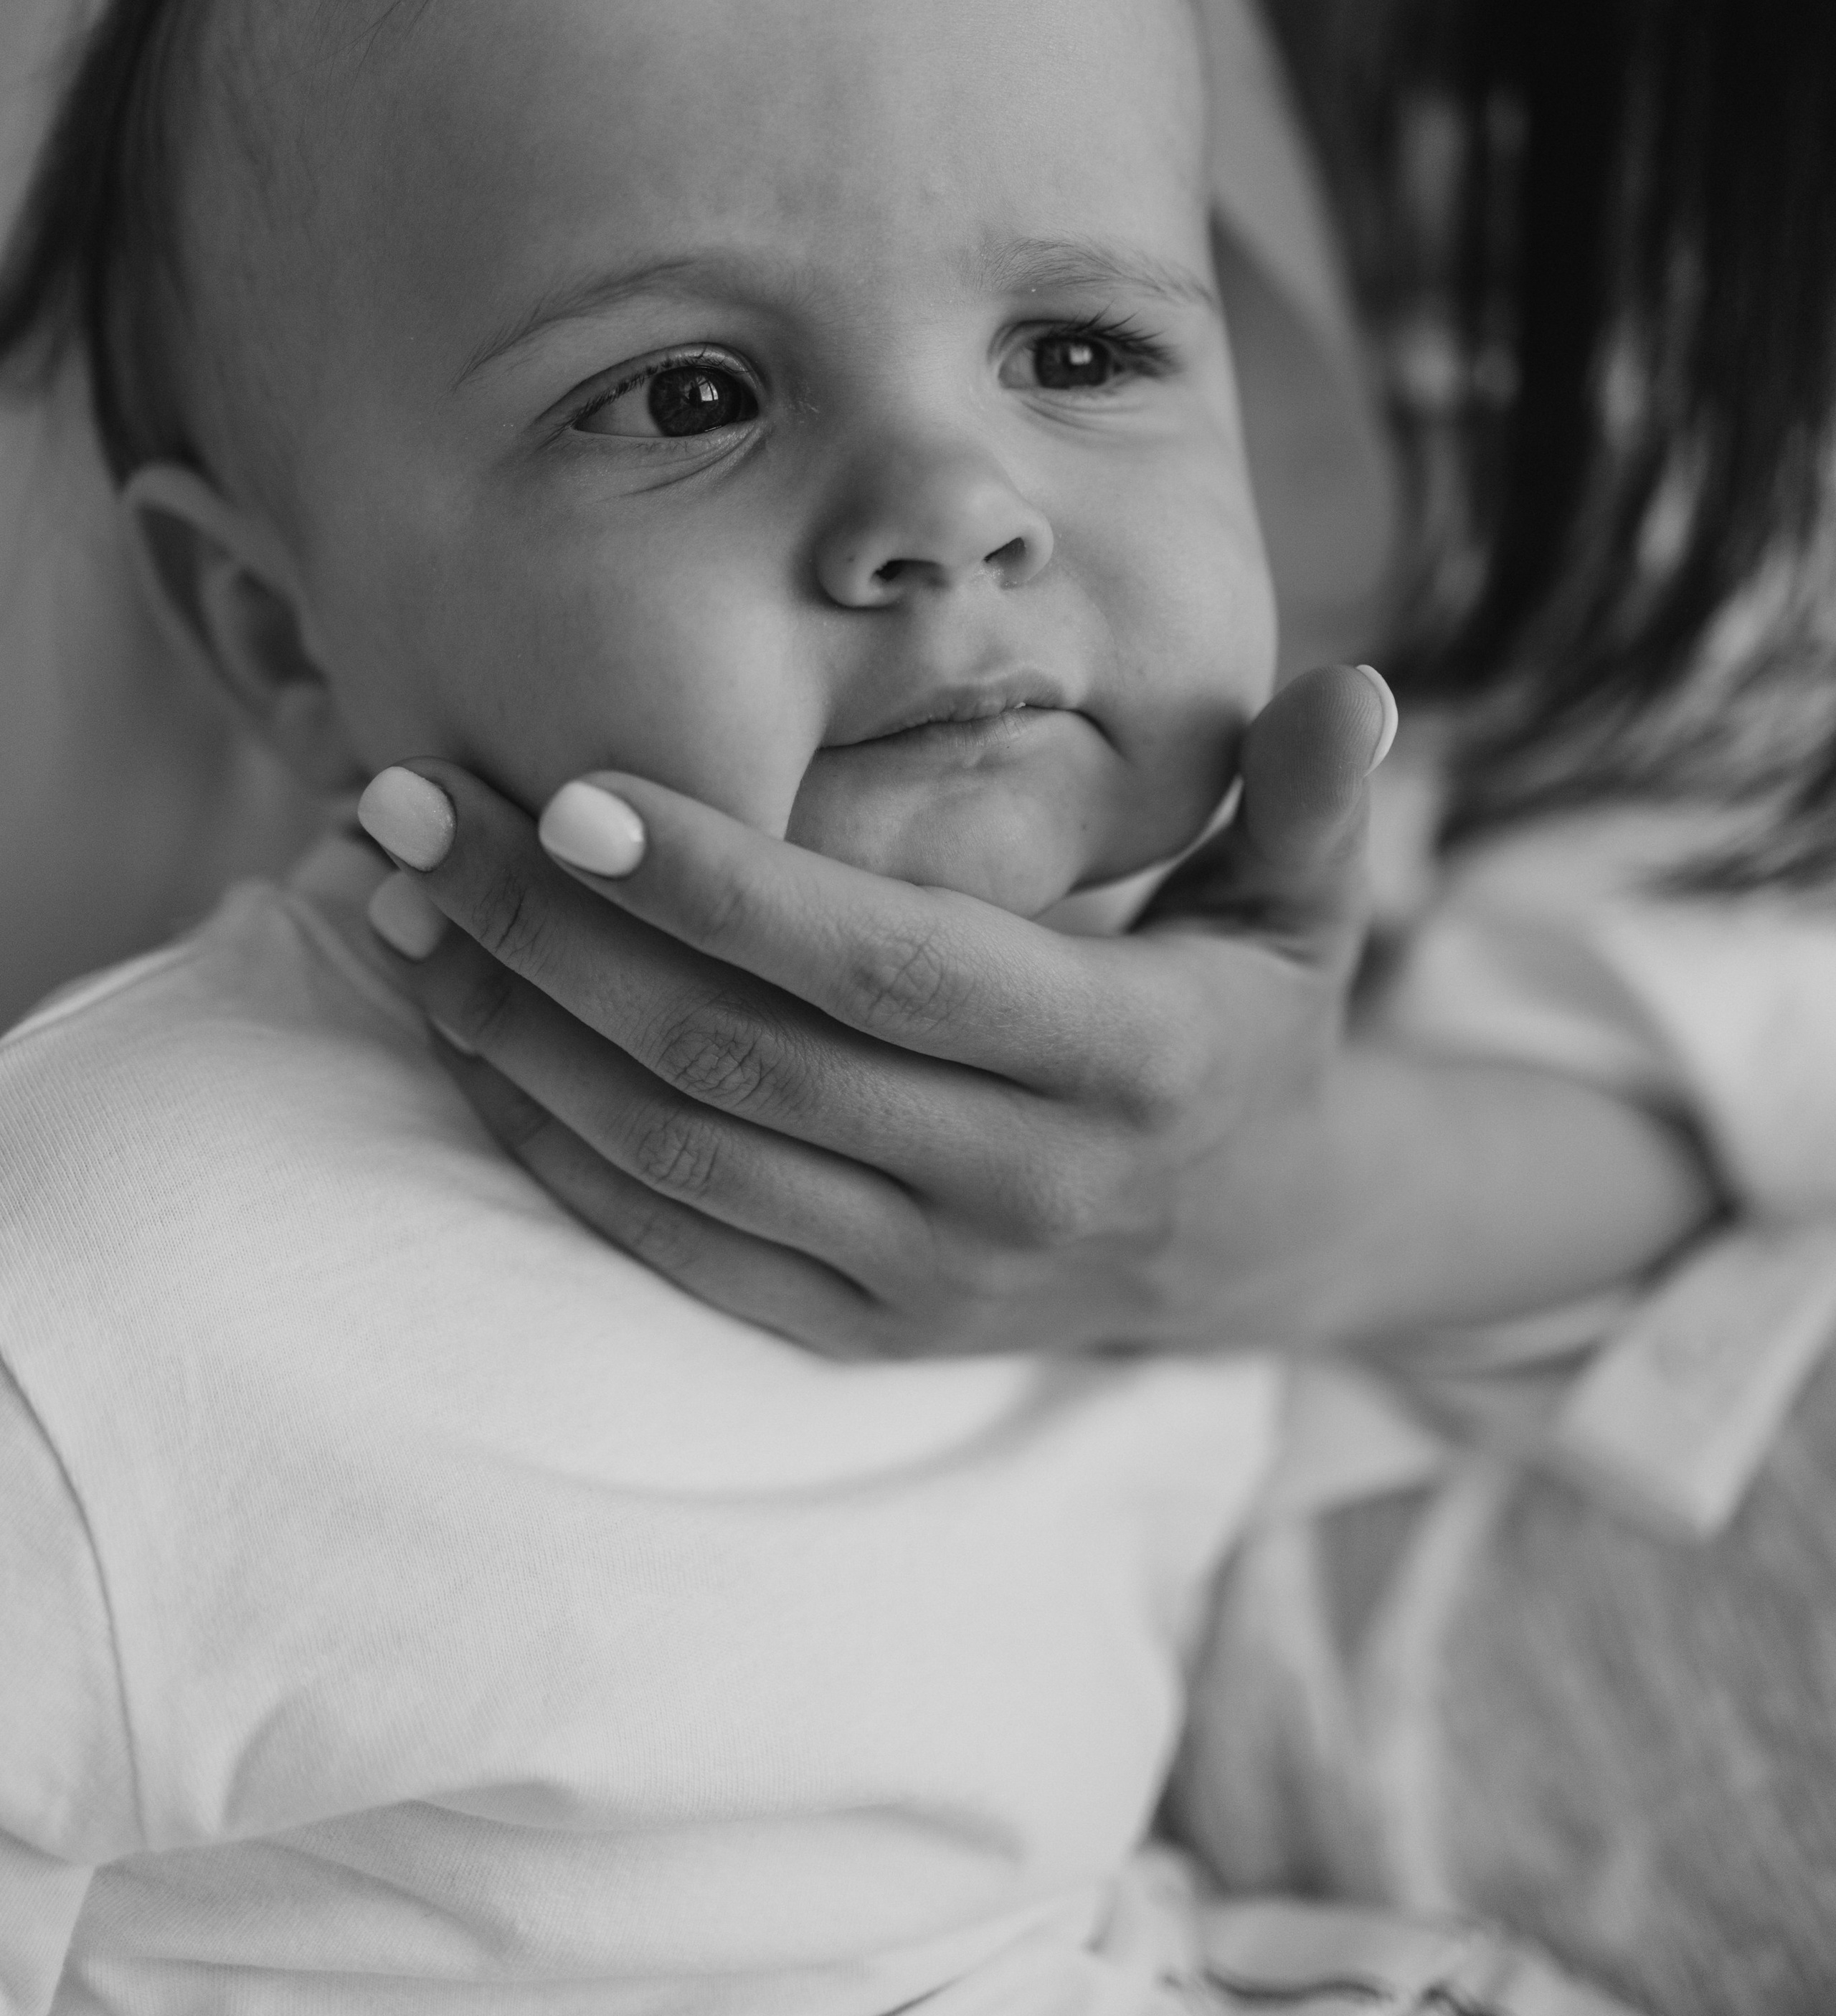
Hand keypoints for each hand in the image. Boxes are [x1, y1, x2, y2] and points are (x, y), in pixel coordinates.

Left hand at [357, 666, 1395, 1357]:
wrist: (1247, 1250)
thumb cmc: (1247, 1030)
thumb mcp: (1308, 919)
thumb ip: (1312, 804)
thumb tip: (1360, 684)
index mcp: (1126, 1065)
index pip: (893, 970)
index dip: (730, 887)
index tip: (575, 793)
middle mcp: (1017, 1187)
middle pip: (744, 1054)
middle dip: (556, 929)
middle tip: (407, 809)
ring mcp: (925, 1277)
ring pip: (678, 1152)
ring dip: (513, 1025)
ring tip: (390, 902)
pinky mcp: (852, 1331)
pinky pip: (668, 1241)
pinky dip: (547, 1138)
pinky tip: (460, 1027)